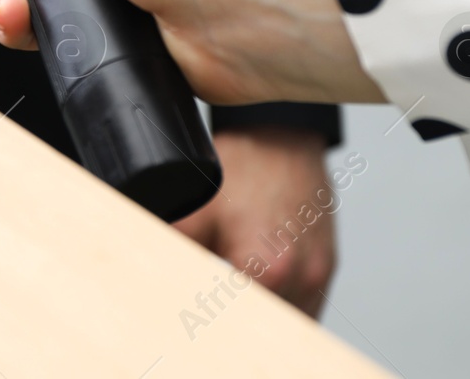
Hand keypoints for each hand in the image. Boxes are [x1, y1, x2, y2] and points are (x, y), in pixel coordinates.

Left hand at [173, 127, 335, 317]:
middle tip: (209, 323)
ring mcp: (318, 275)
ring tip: (232, 318)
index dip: (212, 332)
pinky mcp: (328, 268)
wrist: (279, 136)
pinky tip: (260, 311)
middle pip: (266, 330)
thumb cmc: (240, 169)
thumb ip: (169, 246)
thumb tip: (141, 276)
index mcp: (266, 268)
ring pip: (290, 326)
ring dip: (263, 325)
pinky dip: (284, 316)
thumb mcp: (195, 209)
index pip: (239, 328)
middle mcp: (300, 277)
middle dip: (237, 332)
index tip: (193, 328)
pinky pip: (306, 312)